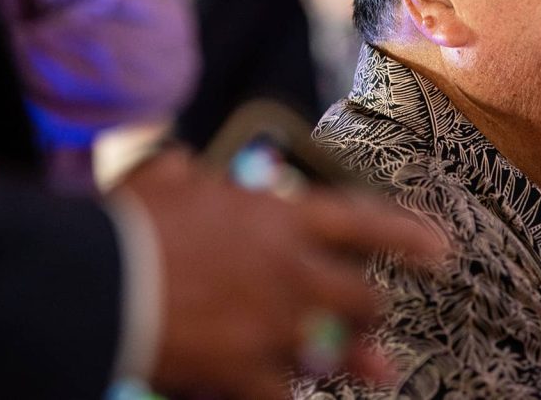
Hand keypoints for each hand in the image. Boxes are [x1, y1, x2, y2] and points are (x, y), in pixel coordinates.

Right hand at [114, 145, 445, 398]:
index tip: (439, 248)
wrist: (101, 282)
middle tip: (377, 316)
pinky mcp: (249, 372)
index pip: (365, 223)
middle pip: (362, 298)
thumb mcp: (163, 183)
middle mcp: (292, 271)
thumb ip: (185, 173)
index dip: (409, 235)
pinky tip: (295, 398)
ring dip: (354, 360)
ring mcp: (276, 326)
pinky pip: (288, 397)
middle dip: (373, 310)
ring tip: (377, 370)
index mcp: (280, 219)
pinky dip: (293, 398)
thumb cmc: (132, 227)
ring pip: (338, 351)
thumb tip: (181, 164)